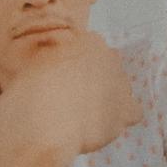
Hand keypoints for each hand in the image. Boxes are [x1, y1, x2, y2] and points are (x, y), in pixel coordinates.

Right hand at [0, 34, 141, 162]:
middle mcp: (110, 58)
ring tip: (88, 114)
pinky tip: (104, 126)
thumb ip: (55, 56)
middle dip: (97, 80)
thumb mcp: (39, 59)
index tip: (67, 79)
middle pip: (110, 67)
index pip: (92, 49)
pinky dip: (121, 119)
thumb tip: (56, 63)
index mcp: (90, 41)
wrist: (45, 116)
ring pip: (122, 89)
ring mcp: (121, 85)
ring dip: (109, 98)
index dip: (79, 66)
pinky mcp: (125, 112)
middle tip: (77, 97)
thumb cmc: (33, 87)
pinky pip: (133, 113)